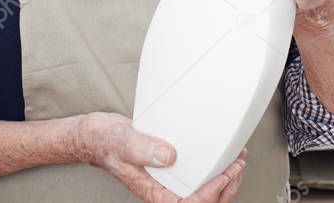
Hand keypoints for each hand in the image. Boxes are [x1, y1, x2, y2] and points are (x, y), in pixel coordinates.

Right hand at [75, 112, 245, 201]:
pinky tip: (221, 158)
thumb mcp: (123, 142)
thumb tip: (169, 155)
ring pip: (203, 191)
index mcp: (153, 191)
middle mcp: (163, 189)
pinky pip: (197, 177)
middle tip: (238, 166)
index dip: (211, 193)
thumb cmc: (104, 142)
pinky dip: (213, 170)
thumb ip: (144, 148)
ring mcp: (168, 180)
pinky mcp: (171, 168)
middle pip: (201, 201)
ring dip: (223, 180)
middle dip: (225, 186)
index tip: (225, 174)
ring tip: (236, 163)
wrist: (96, 136)